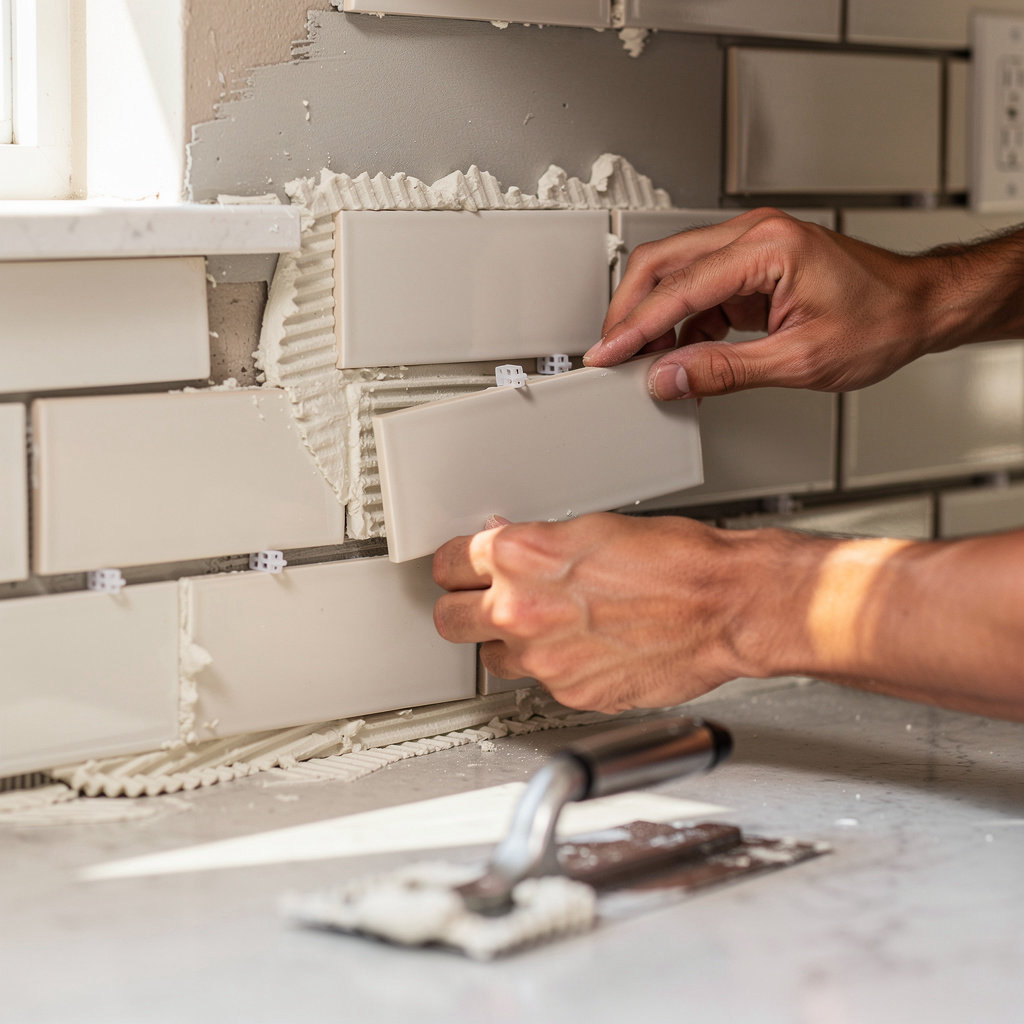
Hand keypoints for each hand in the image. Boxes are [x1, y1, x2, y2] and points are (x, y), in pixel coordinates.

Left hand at [432, 513, 774, 713]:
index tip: (460, 570)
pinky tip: (585, 647)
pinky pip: (540, 682)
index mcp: (521, 556)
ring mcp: (544, 660)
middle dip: (464, 608)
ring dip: (509, 642)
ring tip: (547, 626)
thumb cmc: (676, 560)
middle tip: (482, 601)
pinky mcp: (571, 694)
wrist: (726, 605)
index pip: (446, 565)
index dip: (456, 566)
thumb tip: (506, 549)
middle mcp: (521, 610)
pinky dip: (554, 668)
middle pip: (447, 619)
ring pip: (491, 657)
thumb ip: (535, 544)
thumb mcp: (592, 528)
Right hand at [584, 208, 960, 399]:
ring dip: (654, 317)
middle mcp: (755, 235)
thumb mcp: (800, 360)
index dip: (635, 327)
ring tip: (644, 361)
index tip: (608, 353)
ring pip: (675, 273)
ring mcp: (752, 247)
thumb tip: (672, 377)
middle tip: (611, 352)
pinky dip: (683, 323)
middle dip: (629, 310)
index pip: (680, 288)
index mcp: (768, 248)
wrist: (918, 308)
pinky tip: (681, 354)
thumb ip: (725, 369)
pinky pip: (700, 290)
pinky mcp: (753, 265)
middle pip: (662, 263)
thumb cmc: (881, 320)